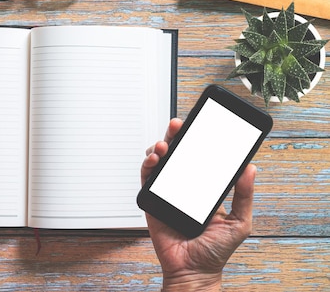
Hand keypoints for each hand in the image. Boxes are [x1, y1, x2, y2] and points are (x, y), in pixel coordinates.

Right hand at [142, 118, 255, 291]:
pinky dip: (148, 164)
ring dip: (159, 147)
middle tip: (178, 125)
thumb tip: (250, 168)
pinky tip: (156, 159)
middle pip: (176, 153)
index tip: (200, 125)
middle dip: (175, 135)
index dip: (197, 139)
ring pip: (159, 161)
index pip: (198, 157)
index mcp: (203, 188)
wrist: (193, 271)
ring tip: (166, 144)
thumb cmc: (214, 251)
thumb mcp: (239, 221)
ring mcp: (166, 191)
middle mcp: (183, 186)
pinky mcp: (151, 200)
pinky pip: (146, 178)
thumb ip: (244, 195)